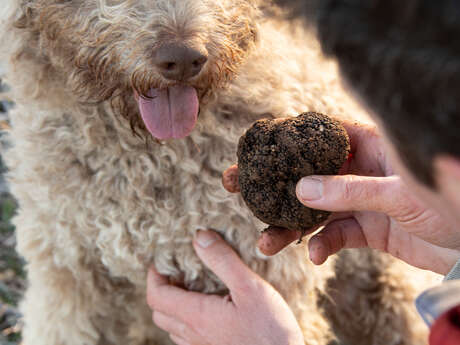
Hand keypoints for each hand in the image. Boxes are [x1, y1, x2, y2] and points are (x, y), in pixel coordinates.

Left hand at [146, 230, 304, 344]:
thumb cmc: (270, 330)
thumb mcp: (250, 286)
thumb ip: (223, 260)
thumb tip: (199, 237)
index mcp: (197, 316)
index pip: (157, 296)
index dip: (154, 277)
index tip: (162, 261)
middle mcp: (194, 335)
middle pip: (159, 313)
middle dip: (161, 290)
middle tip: (176, 273)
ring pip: (173, 328)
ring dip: (173, 307)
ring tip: (191, 289)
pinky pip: (188, 339)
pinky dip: (187, 322)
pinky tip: (208, 312)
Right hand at [223, 121, 459, 274]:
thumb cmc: (448, 204)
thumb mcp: (400, 193)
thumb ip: (350, 190)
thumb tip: (301, 188)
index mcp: (369, 147)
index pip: (318, 135)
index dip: (285, 140)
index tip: (254, 149)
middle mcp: (358, 171)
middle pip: (305, 174)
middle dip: (271, 185)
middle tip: (235, 187)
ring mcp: (359, 201)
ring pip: (313, 211)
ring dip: (288, 227)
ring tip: (266, 243)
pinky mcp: (364, 230)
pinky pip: (333, 236)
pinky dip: (321, 246)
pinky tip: (315, 256)